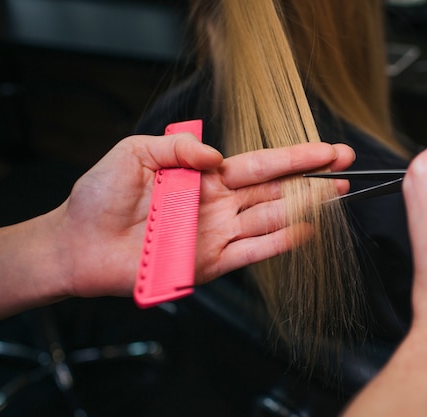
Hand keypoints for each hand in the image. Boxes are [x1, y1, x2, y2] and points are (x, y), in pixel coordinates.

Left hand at [54, 134, 353, 298]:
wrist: (79, 244)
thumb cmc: (100, 197)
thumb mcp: (135, 153)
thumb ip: (178, 147)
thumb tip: (217, 156)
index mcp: (205, 176)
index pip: (261, 164)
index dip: (295, 156)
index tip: (327, 149)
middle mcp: (218, 204)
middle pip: (276, 190)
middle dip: (313, 179)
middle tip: (346, 168)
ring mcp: (218, 234)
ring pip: (272, 218)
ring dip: (306, 207)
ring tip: (337, 194)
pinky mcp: (210, 263)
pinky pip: (252, 251)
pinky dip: (279, 242)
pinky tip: (306, 230)